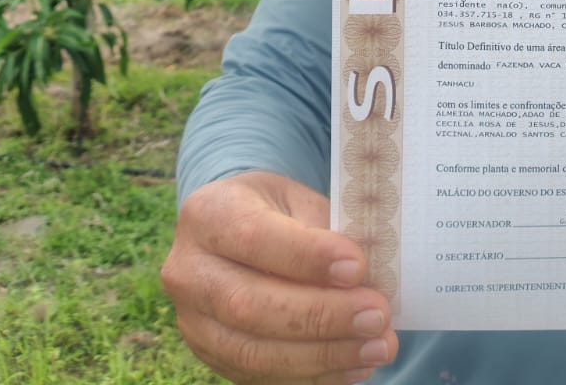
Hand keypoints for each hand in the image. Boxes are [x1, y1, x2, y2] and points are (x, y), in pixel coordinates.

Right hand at [162, 172, 397, 383]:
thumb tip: (366, 277)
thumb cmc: (274, 210)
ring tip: (377, 347)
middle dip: (321, 315)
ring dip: (323, 355)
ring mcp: (192, 321)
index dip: (307, 257)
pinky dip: (315, 375)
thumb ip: (325, 231)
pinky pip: (261, 376)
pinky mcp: (210, 357)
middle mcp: (188, 271)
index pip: (254, 238)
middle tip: (377, 316)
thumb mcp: (297, 199)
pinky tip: (356, 365)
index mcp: (208, 214)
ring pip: (252, 352)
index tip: (358, 268)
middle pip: (249, 305)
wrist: (232, 231)